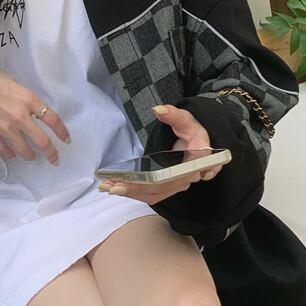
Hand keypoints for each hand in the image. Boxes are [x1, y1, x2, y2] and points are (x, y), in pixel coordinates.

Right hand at [0, 68, 69, 165]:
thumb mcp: (19, 85)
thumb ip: (28, 100)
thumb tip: (34, 111)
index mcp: (29, 100)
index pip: (52, 119)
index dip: (62, 131)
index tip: (66, 139)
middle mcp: (21, 117)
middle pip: (42, 141)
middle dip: (51, 153)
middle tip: (55, 159)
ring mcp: (6, 128)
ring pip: (25, 150)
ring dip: (31, 155)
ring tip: (32, 156)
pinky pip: (5, 151)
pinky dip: (11, 154)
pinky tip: (13, 154)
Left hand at [98, 104, 222, 203]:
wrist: (197, 141)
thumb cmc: (191, 130)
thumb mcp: (185, 119)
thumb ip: (173, 114)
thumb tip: (158, 110)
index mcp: (197, 160)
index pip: (178, 174)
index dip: (160, 180)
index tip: (139, 181)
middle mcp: (188, 177)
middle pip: (162, 186)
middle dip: (137, 188)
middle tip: (113, 186)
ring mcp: (178, 185)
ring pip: (155, 194)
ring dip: (132, 193)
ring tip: (108, 187)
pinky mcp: (169, 188)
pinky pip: (152, 194)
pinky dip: (134, 193)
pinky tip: (116, 188)